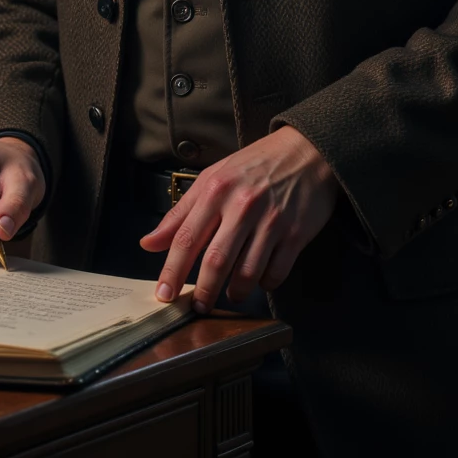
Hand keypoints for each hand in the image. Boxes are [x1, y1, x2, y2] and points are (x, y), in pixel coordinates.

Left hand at [140, 127, 339, 312]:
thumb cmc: (256, 165)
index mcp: (216, 190)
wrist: (308, 151)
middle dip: (203, 291)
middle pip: (215, 261)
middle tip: (198, 306)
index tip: (164, 294)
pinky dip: (264, 284)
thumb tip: (148, 243)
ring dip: (235, 292)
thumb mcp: (213, 178)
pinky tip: (259, 279)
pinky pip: (275, 273)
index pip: (186, 237)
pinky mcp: (296, 234)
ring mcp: (271, 221)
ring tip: (230, 294)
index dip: (172, 271)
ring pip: (247, 273)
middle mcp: (242, 205)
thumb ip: (180, 213)